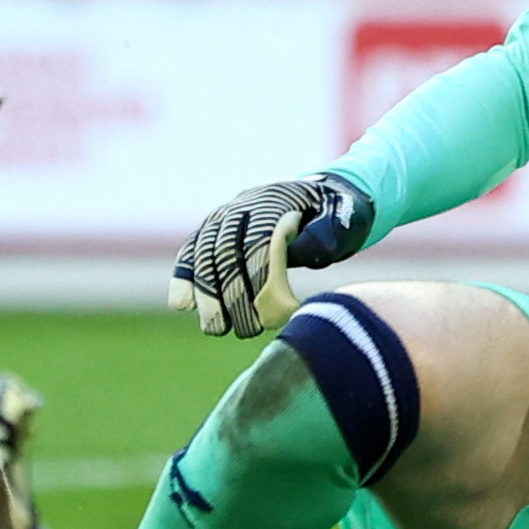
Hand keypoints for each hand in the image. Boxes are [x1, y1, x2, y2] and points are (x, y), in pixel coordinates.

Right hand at [167, 173, 372, 337]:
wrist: (324, 198)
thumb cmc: (340, 214)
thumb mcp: (347, 218)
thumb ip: (328, 232)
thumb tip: (302, 251)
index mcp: (275, 200)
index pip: (257, 241)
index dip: (262, 278)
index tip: (278, 313)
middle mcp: (243, 205)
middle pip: (225, 252)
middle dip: (232, 295)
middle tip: (247, 330)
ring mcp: (224, 218)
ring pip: (204, 255)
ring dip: (205, 295)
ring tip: (215, 328)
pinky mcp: (214, 232)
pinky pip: (192, 253)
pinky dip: (184, 277)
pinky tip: (181, 304)